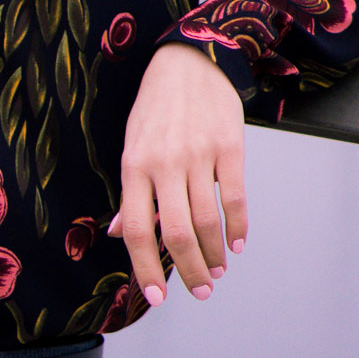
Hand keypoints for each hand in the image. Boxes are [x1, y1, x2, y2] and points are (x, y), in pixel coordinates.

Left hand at [110, 41, 246, 306]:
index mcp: (134, 165)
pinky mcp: (229, 147)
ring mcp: (197, 155)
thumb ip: (131, 192)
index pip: (137, 230)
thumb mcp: (131, 144)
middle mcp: (164, 163)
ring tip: (217, 272)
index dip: (145, 268)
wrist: (189, 60)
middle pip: (176, 233)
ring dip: (213, 254)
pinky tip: (236, 244)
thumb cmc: (155, 106)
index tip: (156, 297)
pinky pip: (234, 197)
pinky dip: (237, 227)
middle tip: (200, 292)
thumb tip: (120, 233)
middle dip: (188, 271)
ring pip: (207, 221)